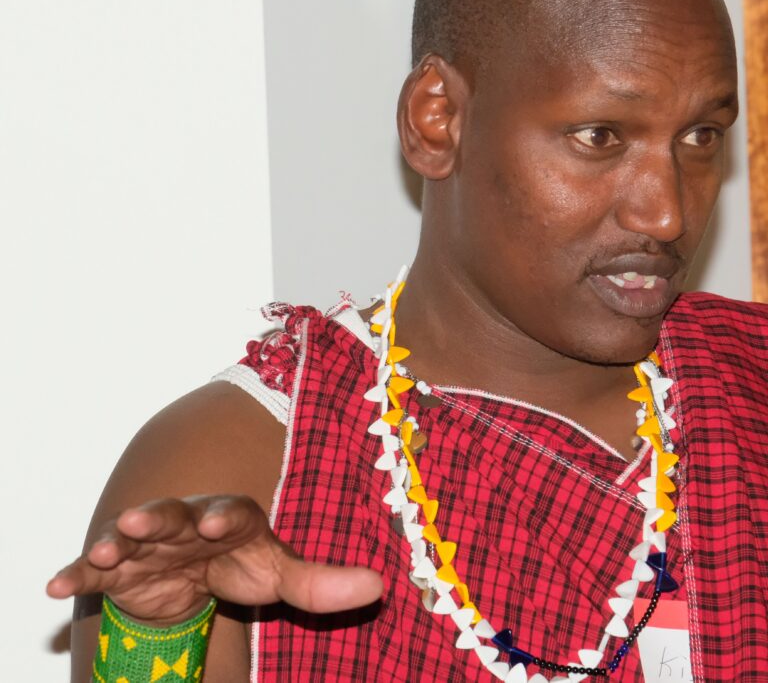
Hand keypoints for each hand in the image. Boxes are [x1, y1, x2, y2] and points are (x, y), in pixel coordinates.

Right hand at [46, 494, 382, 624]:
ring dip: (115, 539)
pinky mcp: (119, 567)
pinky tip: (55, 584)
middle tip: (139, 518)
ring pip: (130, 534)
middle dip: (157, 515)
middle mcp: (186, 521)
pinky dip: (77, 572)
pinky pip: (94, 568)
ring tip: (104, 547)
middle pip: (172, 513)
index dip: (222, 516)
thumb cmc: (242, 564)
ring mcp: (149, 541)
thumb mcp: (279, 576)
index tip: (215, 523)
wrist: (194, 572)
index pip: (229, 512)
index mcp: (230, 518)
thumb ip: (321, 583)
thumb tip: (379, 587)